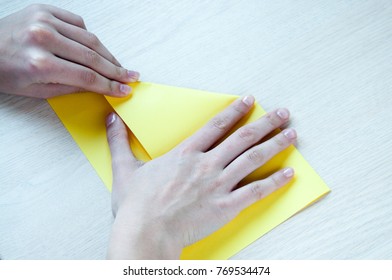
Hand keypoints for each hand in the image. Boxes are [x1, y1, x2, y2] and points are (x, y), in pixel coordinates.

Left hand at [0, 4, 138, 97]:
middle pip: (92, 57)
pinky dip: (89, 37)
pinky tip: (96, 48)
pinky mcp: (44, 9)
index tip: (123, 90)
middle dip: (116, 69)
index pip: (87, 76)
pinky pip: (78, 23)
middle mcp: (44, 38)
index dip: (109, 85)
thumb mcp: (37, 91)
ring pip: (89, 39)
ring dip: (108, 54)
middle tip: (130, 77)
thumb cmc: (4, 73)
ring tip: (119, 65)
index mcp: (40, 63)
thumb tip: (98, 86)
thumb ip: (71, 87)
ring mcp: (45, 20)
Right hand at [105, 96, 296, 258]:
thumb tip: (111, 120)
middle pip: (242, 138)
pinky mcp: (226, 206)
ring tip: (291, 134)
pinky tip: (289, 173)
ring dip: (274, 145)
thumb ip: (119, 142)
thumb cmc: (136, 204)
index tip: (249, 100)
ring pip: (253, 159)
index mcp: (185, 154)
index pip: (216, 126)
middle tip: (282, 112)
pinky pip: (255, 191)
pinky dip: (274, 182)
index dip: (235, 111)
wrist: (146, 232)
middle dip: (264, 123)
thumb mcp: (124, 169)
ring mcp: (218, 184)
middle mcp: (206, 164)